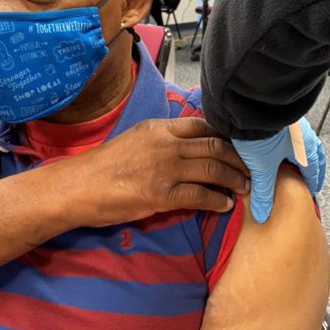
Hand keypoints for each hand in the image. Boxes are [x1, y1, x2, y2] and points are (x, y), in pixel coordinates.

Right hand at [63, 117, 249, 227]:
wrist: (77, 188)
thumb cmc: (101, 168)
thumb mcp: (133, 141)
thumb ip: (160, 141)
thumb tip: (184, 148)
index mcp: (158, 128)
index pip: (202, 125)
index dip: (225, 135)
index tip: (239, 145)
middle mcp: (165, 144)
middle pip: (214, 145)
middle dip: (238, 157)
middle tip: (252, 167)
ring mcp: (165, 168)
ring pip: (213, 169)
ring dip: (234, 178)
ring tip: (245, 186)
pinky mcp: (162, 194)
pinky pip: (200, 195)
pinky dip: (217, 200)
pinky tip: (226, 205)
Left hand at [233, 117, 325, 222]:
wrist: (250, 103)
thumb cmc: (260, 134)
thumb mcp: (261, 167)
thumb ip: (263, 191)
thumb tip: (263, 214)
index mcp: (306, 150)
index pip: (313, 171)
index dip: (312, 182)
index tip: (312, 190)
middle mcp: (305, 135)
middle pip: (314, 154)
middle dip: (313, 167)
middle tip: (312, 177)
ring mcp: (295, 123)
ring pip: (303, 141)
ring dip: (301, 152)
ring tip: (295, 161)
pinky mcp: (282, 116)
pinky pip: (292, 132)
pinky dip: (290, 141)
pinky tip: (281, 143)